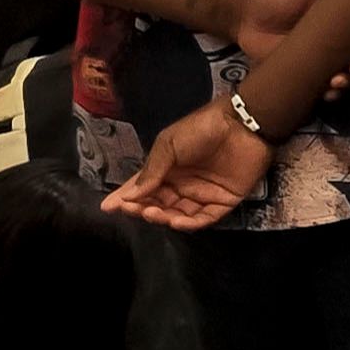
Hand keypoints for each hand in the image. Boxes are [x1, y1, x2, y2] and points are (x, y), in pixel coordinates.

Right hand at [107, 102, 273, 230]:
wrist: (241, 125)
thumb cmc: (201, 130)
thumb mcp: (168, 145)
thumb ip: (152, 172)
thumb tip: (129, 196)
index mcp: (167, 169)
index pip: (142, 188)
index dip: (126, 198)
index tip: (108, 207)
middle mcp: (182, 184)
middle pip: (158, 205)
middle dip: (142, 209)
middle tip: (133, 209)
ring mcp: (202, 194)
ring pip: (178, 215)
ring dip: (163, 218)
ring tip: (152, 213)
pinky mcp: (223, 201)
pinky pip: (203, 218)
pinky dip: (189, 223)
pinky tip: (176, 221)